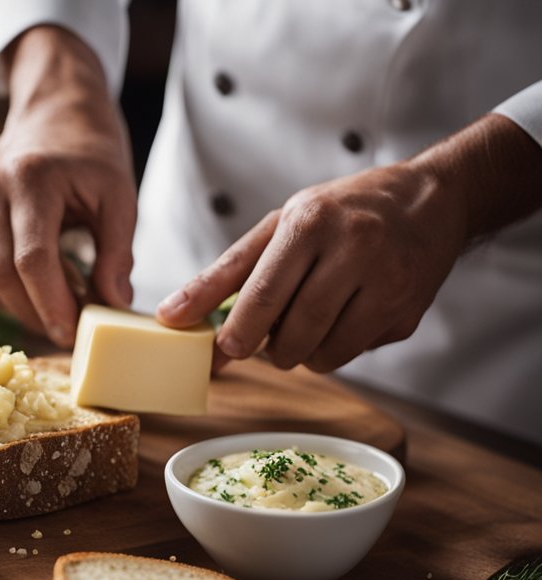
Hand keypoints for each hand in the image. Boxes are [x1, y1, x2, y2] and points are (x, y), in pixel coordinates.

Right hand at [0, 26, 136, 347]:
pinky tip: (40, 289)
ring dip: (23, 308)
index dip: (52, 304)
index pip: (31, 259)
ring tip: (61, 309)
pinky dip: (10, 292)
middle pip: (2, 277)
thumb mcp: (120, 195)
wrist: (52, 111)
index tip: (75, 333)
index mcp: (29, 177)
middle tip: (73, 331)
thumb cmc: (90, 152)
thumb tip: (113, 306)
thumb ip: (118, 252)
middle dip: (37, 314)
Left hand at [156, 114, 541, 372]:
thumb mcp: (278, 226)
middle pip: (293, 332)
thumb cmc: (340, 213)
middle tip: (261, 338)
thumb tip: (172, 316)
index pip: (263, 294)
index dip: (238, 332)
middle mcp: (354, 249)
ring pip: (322, 354)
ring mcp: (387, 284)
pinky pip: (352, 355)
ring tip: (306, 320)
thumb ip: (224, 274)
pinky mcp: (407, 315)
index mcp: (310, 223)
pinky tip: (342, 317)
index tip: (222, 350)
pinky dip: (334, 349)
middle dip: (268, 347)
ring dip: (300, 352)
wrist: (431, 200)